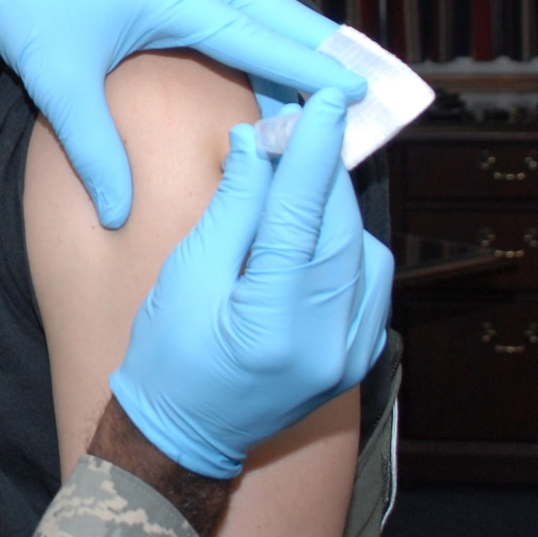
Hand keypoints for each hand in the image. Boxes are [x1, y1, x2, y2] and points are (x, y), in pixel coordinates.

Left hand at [0, 0, 366, 226]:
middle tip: (380, 92)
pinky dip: (270, 27)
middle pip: (279, 15)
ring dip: (302, 39)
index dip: (310, 68)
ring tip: (348, 80)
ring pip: (263, 4)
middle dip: (327, 53)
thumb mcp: (58, 87)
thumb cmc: (28, 16)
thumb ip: (94, 152)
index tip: (359, 95)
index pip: (259, 38)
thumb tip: (121, 216)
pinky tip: (287, 60)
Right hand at [107, 90, 392, 479]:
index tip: (320, 102)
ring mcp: (349, 354)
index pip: (300, 215)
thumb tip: (257, 146)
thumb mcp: (186, 275)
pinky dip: (346, 246)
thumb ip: (232, 209)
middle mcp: (326, 341)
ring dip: (333, 206)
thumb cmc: (168, 356)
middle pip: (339, 228)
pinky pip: (369, 283)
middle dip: (322, 170)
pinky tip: (312, 231)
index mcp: (274, 322)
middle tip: (302, 122)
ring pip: (362, 251)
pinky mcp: (357, 356)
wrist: (183, 434)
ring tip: (297, 177)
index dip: (310, 151)